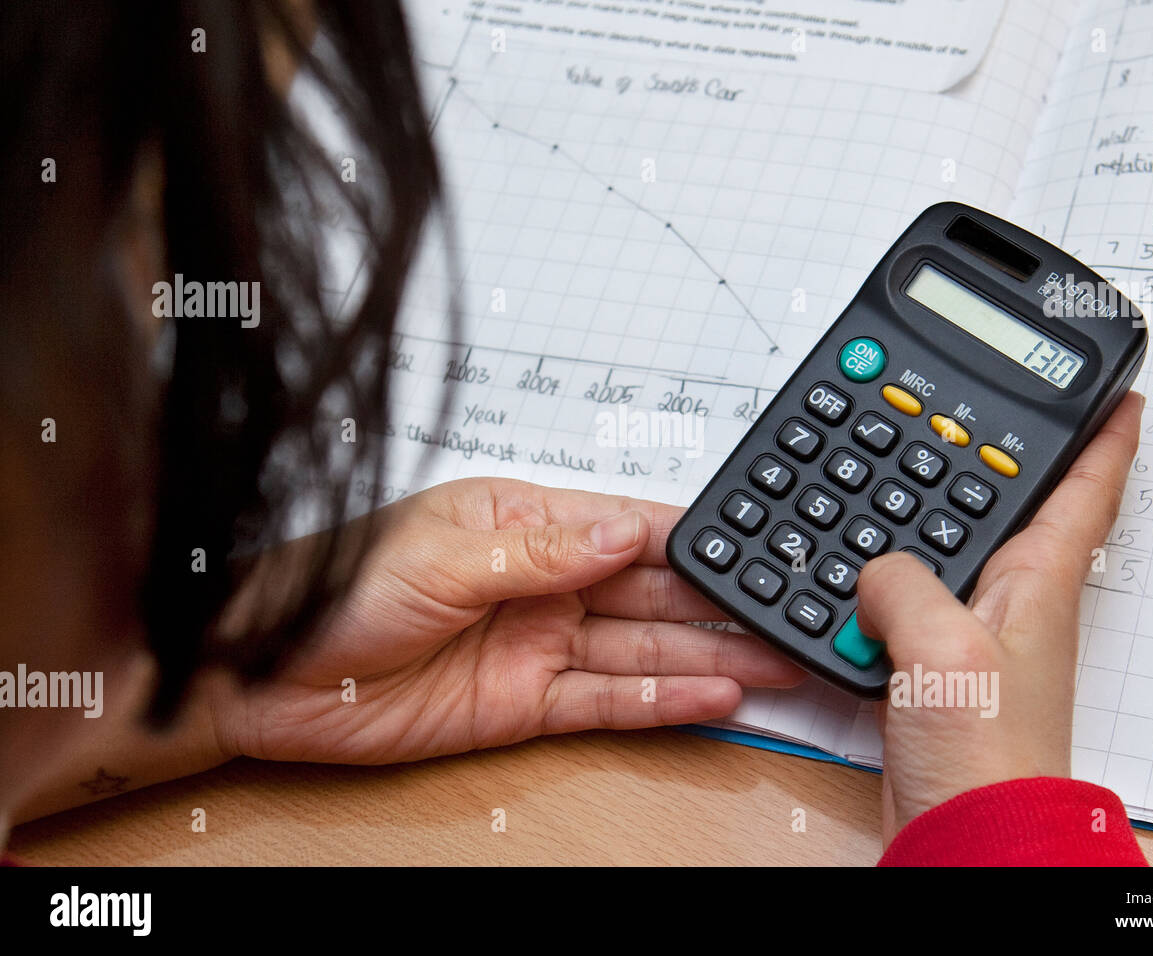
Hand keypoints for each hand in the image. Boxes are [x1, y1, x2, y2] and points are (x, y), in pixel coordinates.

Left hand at [213, 478, 804, 763]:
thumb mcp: (443, 552)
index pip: (629, 524)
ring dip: (710, 655)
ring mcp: (538, 644)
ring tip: (777, 658)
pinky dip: (661, 700)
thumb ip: (541, 551)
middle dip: (721, 601)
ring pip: (643, 647)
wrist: (261, 674)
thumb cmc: (334, 586)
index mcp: (524, 522)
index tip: (758, 542)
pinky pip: (607, 700)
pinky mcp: (524, 703)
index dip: (696, 536)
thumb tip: (623, 530)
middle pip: (652, 590)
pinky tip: (712, 697)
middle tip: (789, 610)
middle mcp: (542, 582)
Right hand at [856, 391, 1143, 841]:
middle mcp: (1012, 600)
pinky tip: (846, 580)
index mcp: (1039, 580)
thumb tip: (871, 569)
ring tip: (882, 484)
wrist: (965, 831)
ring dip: (912, 521)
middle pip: (1004, 508)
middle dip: (983, 460)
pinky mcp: (932, 666)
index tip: (1116, 394)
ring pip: (941, 551)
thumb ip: (904, 582)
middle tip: (961, 416)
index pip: (1088, 487)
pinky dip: (872, 585)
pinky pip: (901, 603)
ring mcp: (972, 633)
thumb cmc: (986, 754)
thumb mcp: (945, 646)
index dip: (1104, 435)